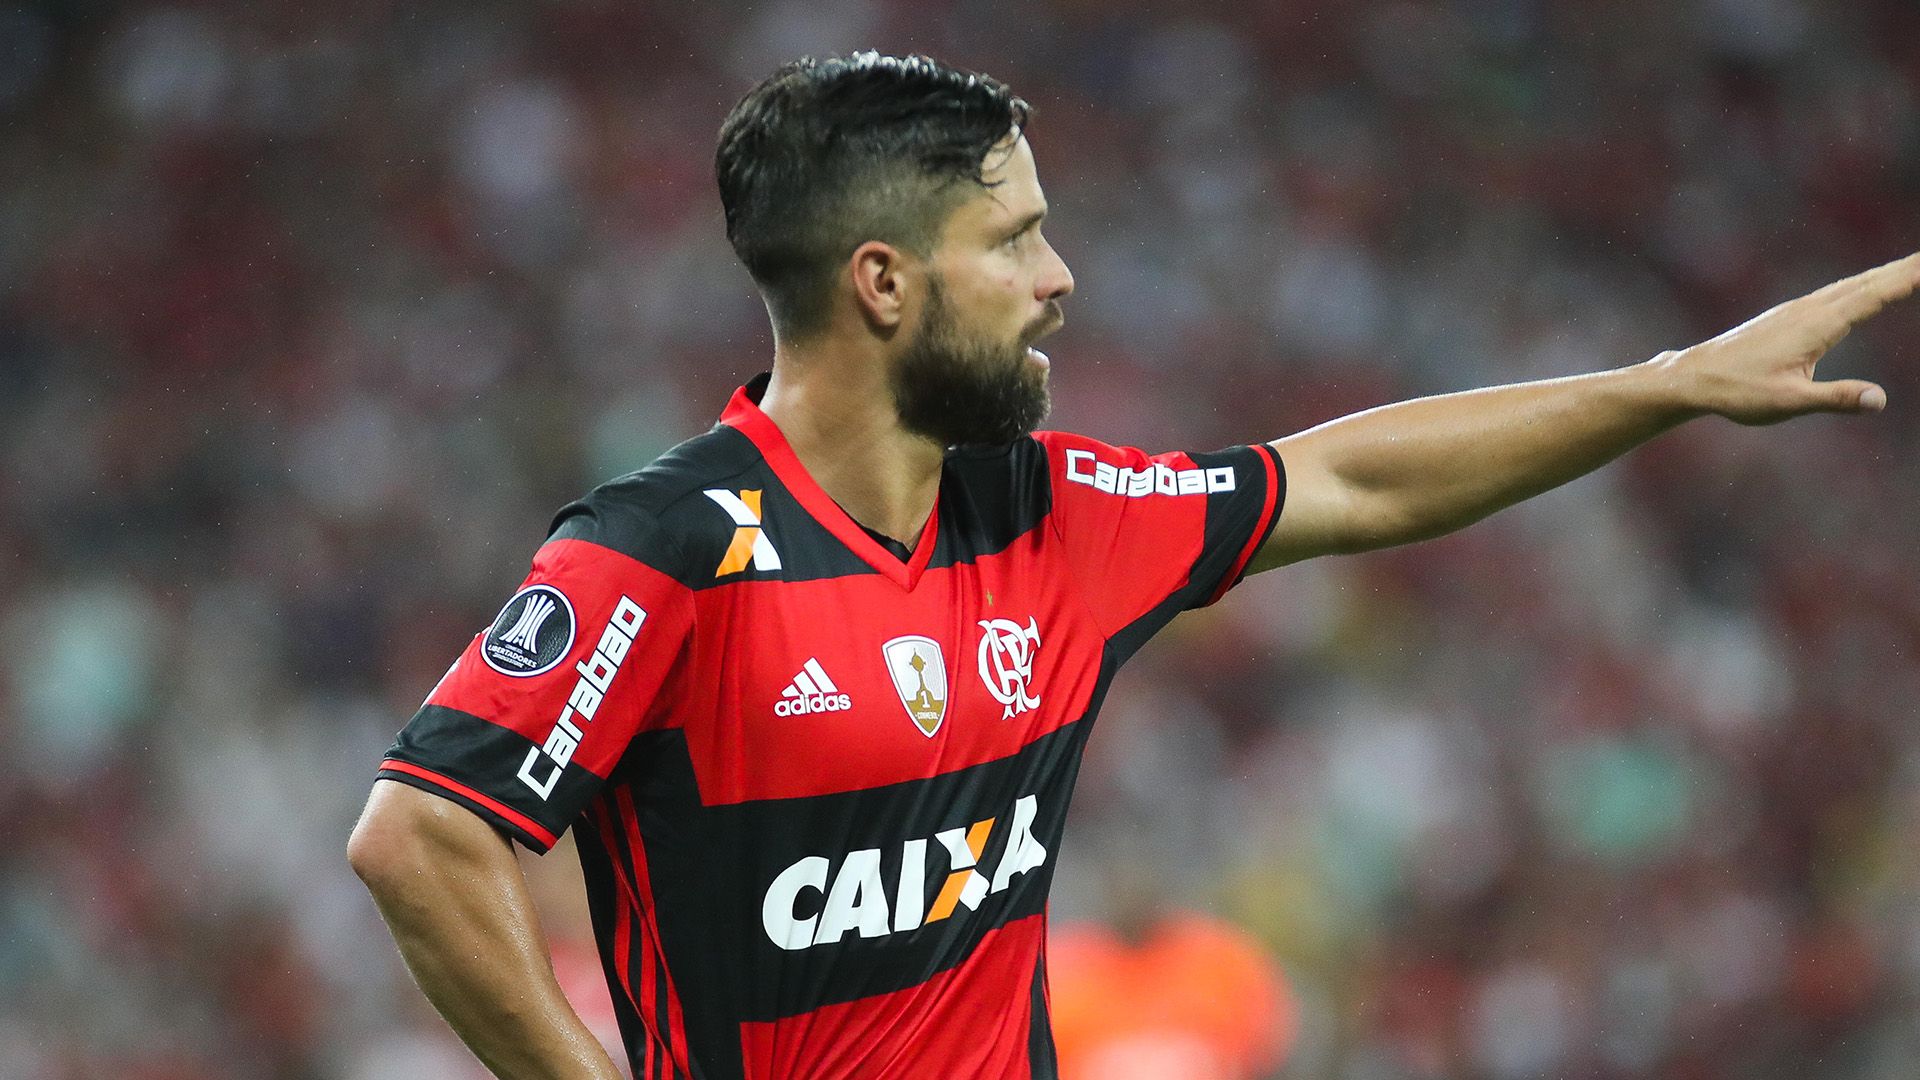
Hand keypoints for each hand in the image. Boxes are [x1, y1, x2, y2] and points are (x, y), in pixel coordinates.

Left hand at [1668, 251, 1916, 424]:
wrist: (1693, 377)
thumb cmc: (1737, 391)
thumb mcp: (1789, 402)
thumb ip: (1835, 398)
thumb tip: (1880, 400)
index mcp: (1815, 325)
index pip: (1871, 296)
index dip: (1904, 280)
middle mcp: (1808, 310)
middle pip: (1865, 283)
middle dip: (1901, 269)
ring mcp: (1795, 311)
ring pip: (1847, 286)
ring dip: (1881, 274)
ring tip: (1908, 267)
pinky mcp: (1785, 317)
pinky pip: (1832, 294)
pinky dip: (1857, 286)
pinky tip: (1858, 290)